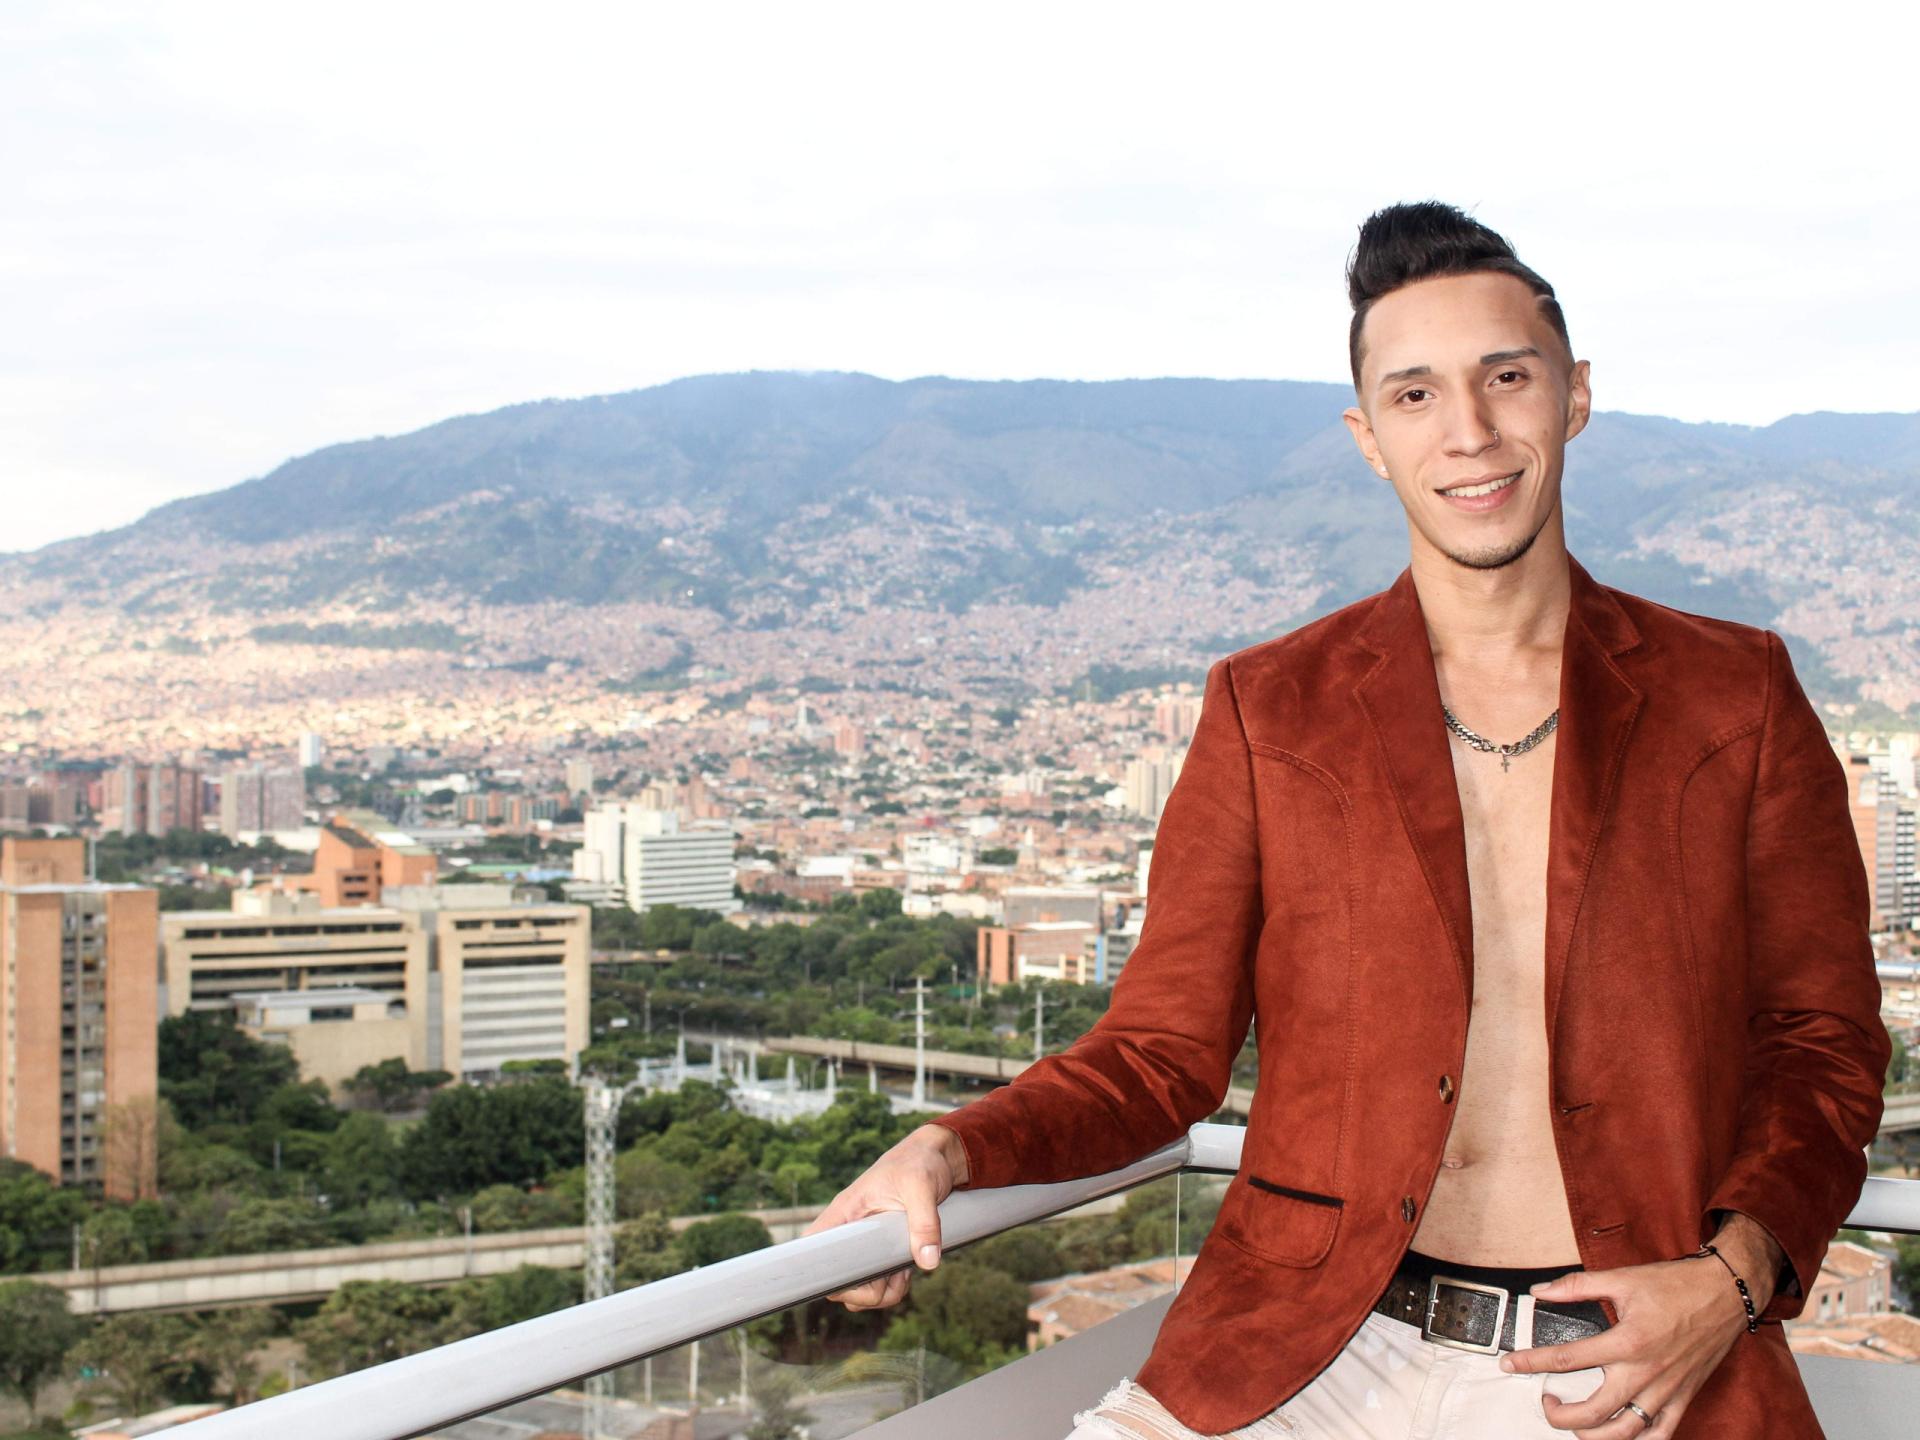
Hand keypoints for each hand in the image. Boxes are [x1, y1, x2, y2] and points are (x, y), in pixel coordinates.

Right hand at [803, 1123, 969, 1310]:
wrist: (936, 1156)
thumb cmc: (919, 1161)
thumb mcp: (921, 1186)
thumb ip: (924, 1223)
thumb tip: (927, 1263)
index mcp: (845, 1212)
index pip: (813, 1250)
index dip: (825, 1273)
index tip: (858, 1277)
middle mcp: (850, 1232)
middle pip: (837, 1282)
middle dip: (865, 1292)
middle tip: (892, 1276)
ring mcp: (865, 1244)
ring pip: (858, 1288)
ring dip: (882, 1292)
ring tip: (903, 1271)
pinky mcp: (883, 1251)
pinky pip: (877, 1284)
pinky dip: (893, 1287)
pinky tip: (908, 1269)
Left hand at [1497, 1232, 1774, 1437]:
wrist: (1726, 1293)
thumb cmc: (1676, 1286)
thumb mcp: (1621, 1278)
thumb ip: (1575, 1286)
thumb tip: (1540, 1290)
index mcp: (1626, 1342)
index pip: (1567, 1360)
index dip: (1531, 1363)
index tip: (1510, 1364)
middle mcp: (1644, 1373)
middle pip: (1593, 1413)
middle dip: (1560, 1416)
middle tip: (1545, 1402)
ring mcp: (1665, 1391)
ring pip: (1624, 1434)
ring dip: (1593, 1436)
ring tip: (1575, 1422)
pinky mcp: (1683, 1398)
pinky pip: (1660, 1434)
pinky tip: (1618, 1434)